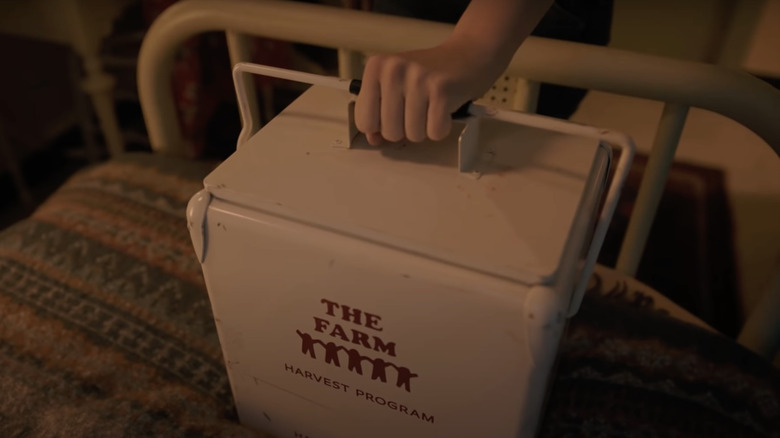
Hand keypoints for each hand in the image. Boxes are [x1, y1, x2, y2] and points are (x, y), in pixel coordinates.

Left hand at [354, 39, 499, 145]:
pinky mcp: (441, 90)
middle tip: (417, 110)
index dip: (380, 127)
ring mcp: (418, 79)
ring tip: (430, 108)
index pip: (364, 121)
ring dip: (424, 129)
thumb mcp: (395, 86)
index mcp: (376, 68)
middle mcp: (393, 70)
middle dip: (404, 130)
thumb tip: (373, 139)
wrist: (467, 55)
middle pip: (389, 132)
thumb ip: (378, 112)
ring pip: (413, 135)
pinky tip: (443, 110)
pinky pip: (435, 132)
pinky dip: (441, 128)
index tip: (394, 114)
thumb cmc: (427, 75)